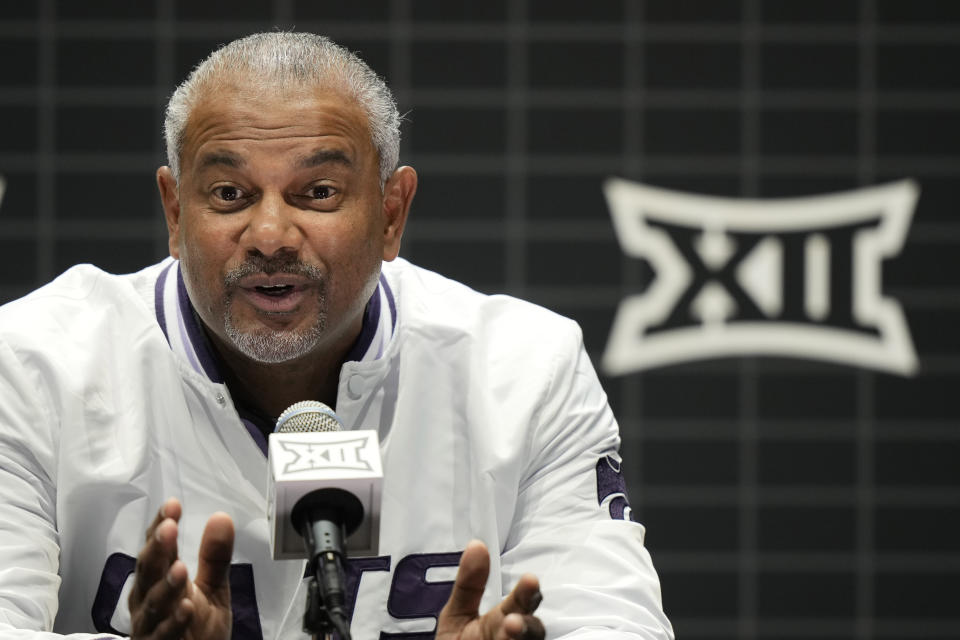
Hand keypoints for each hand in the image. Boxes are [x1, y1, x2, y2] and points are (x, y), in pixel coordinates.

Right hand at [128, 497, 234, 639]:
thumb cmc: (196, 627)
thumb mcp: (213, 588)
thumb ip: (215, 557)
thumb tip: (221, 517)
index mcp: (159, 580)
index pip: (158, 548)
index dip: (161, 526)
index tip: (172, 505)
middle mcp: (148, 599)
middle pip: (148, 570)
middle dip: (157, 549)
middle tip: (169, 527)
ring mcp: (149, 625)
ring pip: (152, 602)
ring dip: (165, 585)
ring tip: (180, 567)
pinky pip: (163, 635)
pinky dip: (174, 621)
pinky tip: (187, 607)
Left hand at [437, 540, 544, 639]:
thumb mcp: (456, 615)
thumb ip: (469, 584)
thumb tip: (476, 545)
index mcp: (503, 620)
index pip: (522, 604)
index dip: (527, 593)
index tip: (530, 580)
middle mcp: (514, 639)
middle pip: (533, 632)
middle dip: (527, 625)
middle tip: (513, 620)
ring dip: (520, 639)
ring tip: (509, 630)